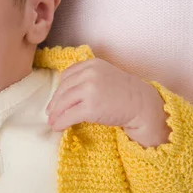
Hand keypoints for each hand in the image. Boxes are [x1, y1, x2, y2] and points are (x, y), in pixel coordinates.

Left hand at [47, 58, 170, 146]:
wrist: (142, 105)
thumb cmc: (124, 93)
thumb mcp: (104, 76)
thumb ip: (86, 78)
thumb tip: (64, 94)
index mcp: (91, 64)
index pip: (67, 75)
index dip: (59, 89)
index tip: (55, 99)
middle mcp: (89, 74)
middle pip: (63, 89)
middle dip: (54, 102)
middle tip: (50, 113)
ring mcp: (90, 90)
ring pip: (64, 102)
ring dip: (55, 114)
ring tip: (52, 121)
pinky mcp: (91, 107)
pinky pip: (69, 115)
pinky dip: (61, 122)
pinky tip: (58, 127)